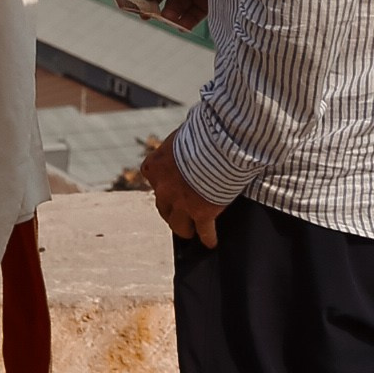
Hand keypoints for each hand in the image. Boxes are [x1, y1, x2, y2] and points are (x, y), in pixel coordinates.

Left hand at [136, 131, 225, 247]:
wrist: (221, 142)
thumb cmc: (206, 130)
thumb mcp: (185, 131)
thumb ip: (183, 141)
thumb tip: (191, 131)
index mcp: (156, 164)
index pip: (151, 177)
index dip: (162, 183)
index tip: (168, 185)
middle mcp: (163, 186)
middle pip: (162, 206)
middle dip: (170, 210)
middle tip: (178, 213)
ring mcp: (181, 203)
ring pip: (178, 225)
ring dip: (184, 229)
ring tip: (191, 232)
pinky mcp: (201, 214)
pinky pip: (204, 232)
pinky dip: (208, 238)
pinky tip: (211, 242)